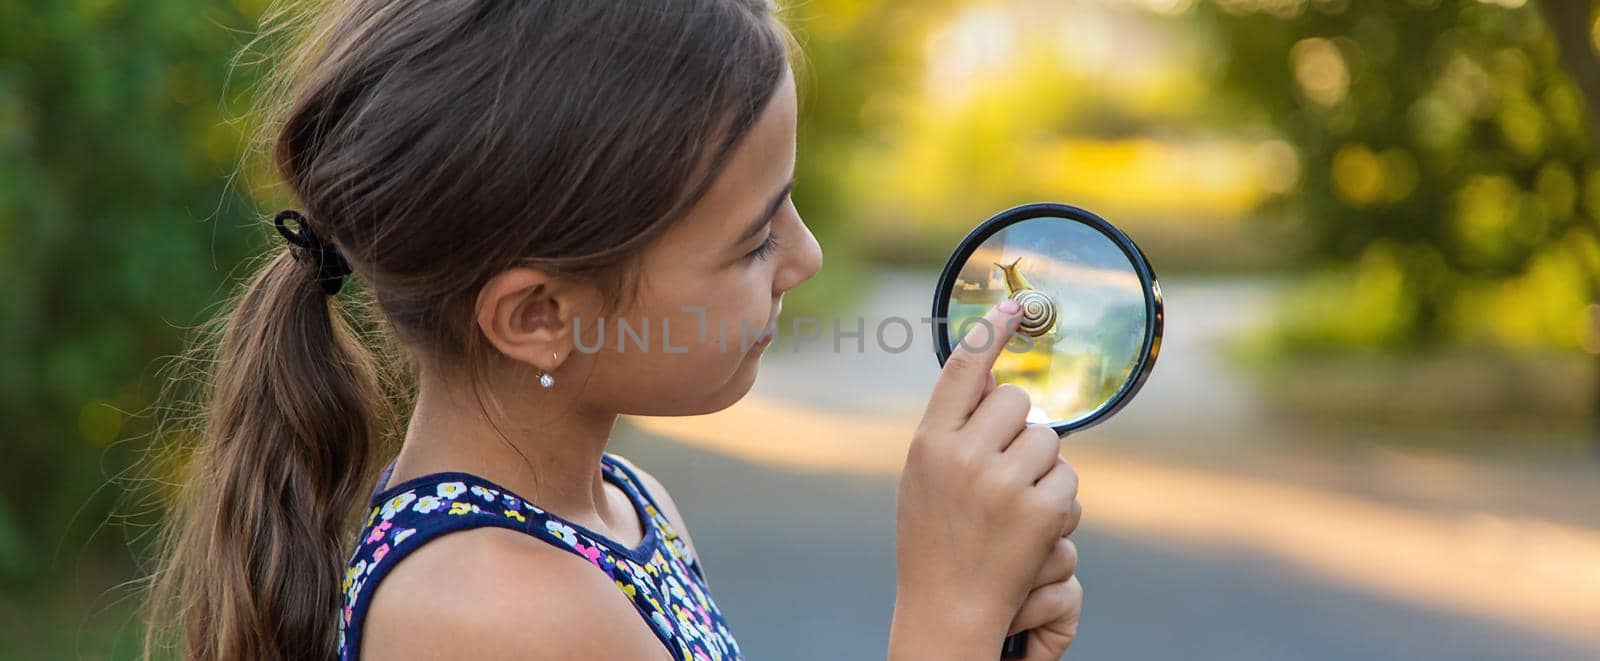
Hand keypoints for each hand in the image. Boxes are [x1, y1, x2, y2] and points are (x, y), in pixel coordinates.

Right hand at [889, 300, 1081, 659]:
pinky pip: (1067, 478)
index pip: (963, 370)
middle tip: (1005, 467)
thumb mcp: (926, 477)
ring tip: (1013, 505)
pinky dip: (1057, 499)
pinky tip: (1030, 527)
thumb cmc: (935, 539)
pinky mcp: (1040, 508)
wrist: (948, 607)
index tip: (1016, 306)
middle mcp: (963, 455)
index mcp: (929, 442)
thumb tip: (991, 380)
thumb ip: (952, 429)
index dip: (991, 334)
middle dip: (1021, 428)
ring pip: (1048, 439)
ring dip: (1041, 467)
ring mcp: (1003, 482)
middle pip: (1017, 401)